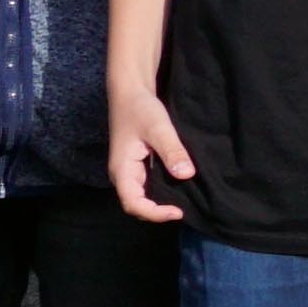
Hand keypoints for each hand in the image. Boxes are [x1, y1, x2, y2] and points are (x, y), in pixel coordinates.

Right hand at [107, 86, 197, 224]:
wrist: (130, 93)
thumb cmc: (141, 109)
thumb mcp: (159, 128)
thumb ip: (171, 151)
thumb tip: (186, 175)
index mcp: (121, 170)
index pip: (133, 203)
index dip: (154, 213)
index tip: (178, 212)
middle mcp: (121, 174)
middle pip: (136, 204)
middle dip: (157, 212)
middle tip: (184, 210)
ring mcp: (128, 171)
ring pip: (141, 196)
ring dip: (158, 203)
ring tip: (183, 203)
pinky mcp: (136, 165)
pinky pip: (146, 186)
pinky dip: (160, 192)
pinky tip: (178, 189)